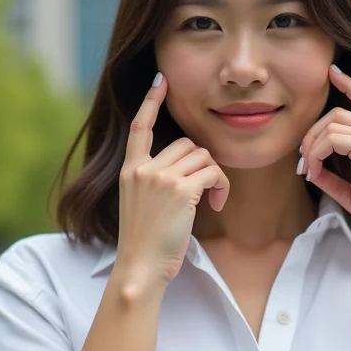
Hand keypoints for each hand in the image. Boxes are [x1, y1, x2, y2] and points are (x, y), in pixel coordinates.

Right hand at [116, 73, 230, 285]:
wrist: (139, 269)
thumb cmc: (144, 244)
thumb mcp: (140, 205)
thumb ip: (153, 182)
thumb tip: (184, 171)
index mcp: (129, 170)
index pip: (139, 126)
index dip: (151, 101)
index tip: (161, 81)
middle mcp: (142, 168)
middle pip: (186, 144)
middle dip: (202, 164)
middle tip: (206, 191)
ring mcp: (160, 177)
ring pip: (203, 156)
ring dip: (215, 176)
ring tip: (211, 201)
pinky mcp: (180, 189)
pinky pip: (213, 172)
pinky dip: (221, 187)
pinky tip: (215, 205)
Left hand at [299, 64, 350, 239]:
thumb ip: (331, 176)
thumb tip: (309, 167)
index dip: (350, 84)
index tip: (333, 71)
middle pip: (338, 113)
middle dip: (313, 132)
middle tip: (302, 159)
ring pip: (332, 125)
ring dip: (312, 147)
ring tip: (308, 170)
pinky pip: (332, 140)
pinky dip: (316, 154)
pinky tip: (314, 172)